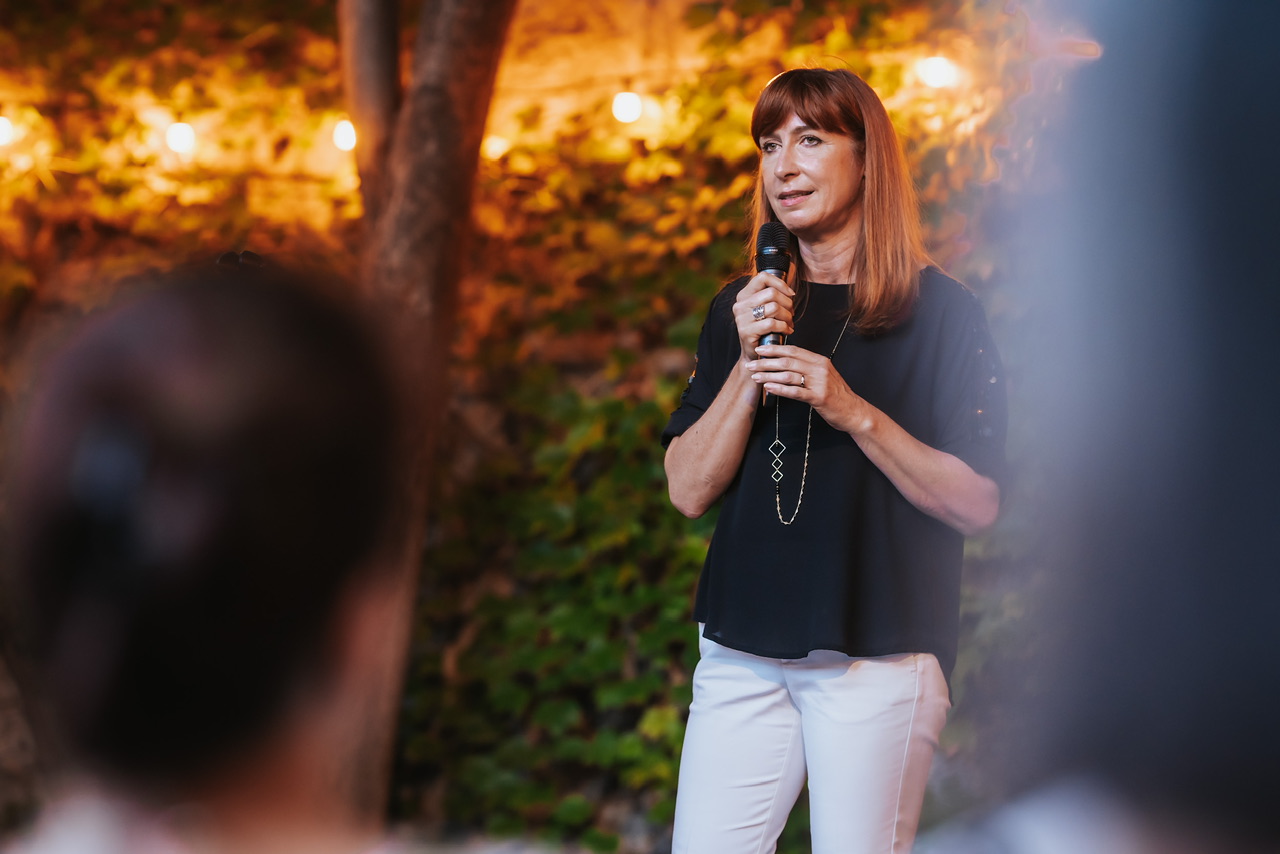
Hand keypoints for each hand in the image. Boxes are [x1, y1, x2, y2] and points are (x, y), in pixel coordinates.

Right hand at [733, 273, 793, 359]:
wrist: (755, 354)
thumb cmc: (764, 330)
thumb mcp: (766, 309)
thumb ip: (773, 297)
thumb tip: (790, 290)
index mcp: (744, 295)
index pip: (762, 277)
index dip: (780, 283)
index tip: (791, 294)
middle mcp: (740, 305)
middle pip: (772, 293)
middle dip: (787, 303)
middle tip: (791, 314)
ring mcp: (741, 318)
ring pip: (774, 307)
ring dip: (787, 316)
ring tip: (789, 323)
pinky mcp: (746, 331)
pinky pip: (771, 323)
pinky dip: (784, 327)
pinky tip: (787, 331)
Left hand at [746, 343, 867, 434]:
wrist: (853, 411)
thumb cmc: (837, 395)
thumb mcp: (823, 376)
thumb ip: (808, 368)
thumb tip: (786, 363)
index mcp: (820, 360)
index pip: (793, 350)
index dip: (775, 349)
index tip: (760, 349)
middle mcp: (819, 368)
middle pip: (788, 361)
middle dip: (766, 362)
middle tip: (751, 364)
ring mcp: (819, 382)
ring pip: (789, 375)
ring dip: (769, 375)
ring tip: (755, 376)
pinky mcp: (818, 397)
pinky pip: (795, 391)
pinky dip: (779, 388)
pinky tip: (768, 388)